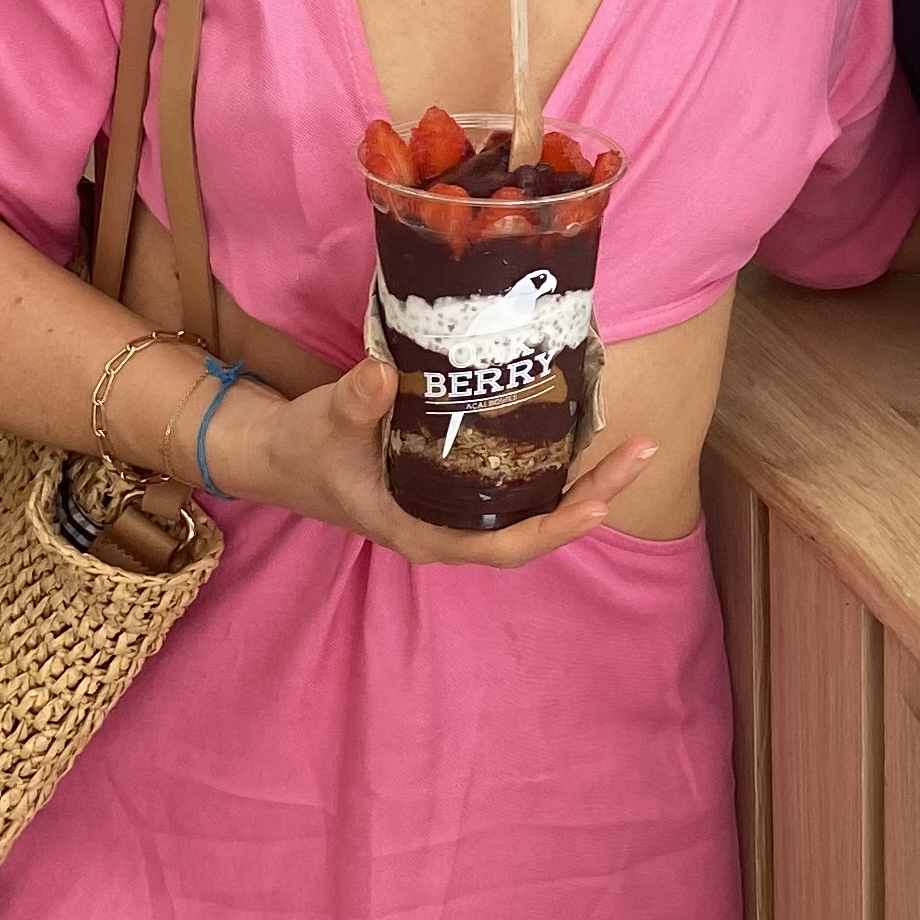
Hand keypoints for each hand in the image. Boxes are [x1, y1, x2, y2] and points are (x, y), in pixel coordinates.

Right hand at [218, 356, 659, 568]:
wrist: (276, 456)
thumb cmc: (303, 448)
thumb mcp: (323, 423)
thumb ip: (354, 402)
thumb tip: (384, 374)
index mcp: (422, 530)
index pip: (505, 546)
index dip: (555, 526)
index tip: (600, 502)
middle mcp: (448, 528)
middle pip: (535, 528)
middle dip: (592, 495)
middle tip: (642, 452)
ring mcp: (454, 511)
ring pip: (531, 508)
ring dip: (581, 481)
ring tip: (629, 443)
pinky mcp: (455, 487)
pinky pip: (515, 487)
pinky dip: (551, 465)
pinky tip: (577, 431)